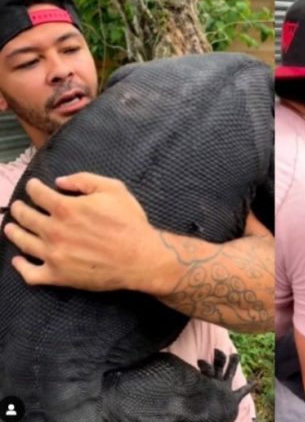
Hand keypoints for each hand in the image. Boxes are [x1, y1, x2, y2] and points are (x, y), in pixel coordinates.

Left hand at [4, 173, 160, 291]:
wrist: (140, 257)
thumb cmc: (130, 222)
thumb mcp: (114, 189)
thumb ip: (84, 180)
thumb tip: (59, 182)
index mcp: (65, 208)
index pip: (37, 193)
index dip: (32, 187)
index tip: (32, 186)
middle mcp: (53, 230)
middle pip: (24, 216)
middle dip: (18, 208)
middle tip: (18, 207)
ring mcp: (52, 254)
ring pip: (22, 242)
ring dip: (13, 232)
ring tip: (10, 228)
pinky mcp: (57, 275)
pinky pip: (30, 273)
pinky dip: (20, 266)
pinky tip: (18, 260)